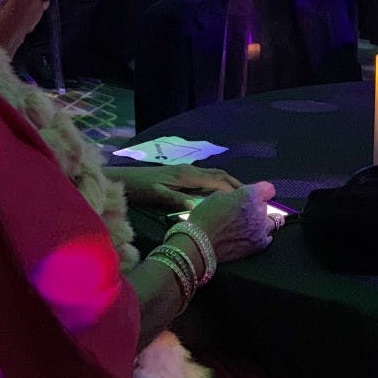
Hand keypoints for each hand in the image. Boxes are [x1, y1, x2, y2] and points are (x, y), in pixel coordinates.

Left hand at [109, 165, 241, 209]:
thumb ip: (176, 200)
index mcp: (187, 174)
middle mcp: (189, 170)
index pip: (216, 180)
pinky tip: (220, 193)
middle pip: (219, 174)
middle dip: (236, 184)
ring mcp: (186, 171)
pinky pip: (206, 177)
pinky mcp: (182, 174)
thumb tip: (197, 207)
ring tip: (241, 195)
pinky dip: (218, 183)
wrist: (125, 178)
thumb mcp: (156, 194)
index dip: (233, 189)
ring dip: (228, 183)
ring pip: (214, 174)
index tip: (248, 199)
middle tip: (252, 196)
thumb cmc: (140, 187)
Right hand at [188, 181, 276, 262]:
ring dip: (262, 222)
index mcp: (250, 195)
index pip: (269, 189)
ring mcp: (261, 230)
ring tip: (248, 225)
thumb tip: (243, 198)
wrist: (199, 243)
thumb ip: (237, 195)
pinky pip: (267, 238)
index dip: (261, 191)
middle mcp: (259, 212)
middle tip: (243, 212)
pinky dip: (261, 236)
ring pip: (271, 222)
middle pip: (267, 206)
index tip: (255, 195)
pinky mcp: (259, 245)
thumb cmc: (205, 216)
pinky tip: (249, 236)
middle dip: (257, 207)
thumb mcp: (219, 195)